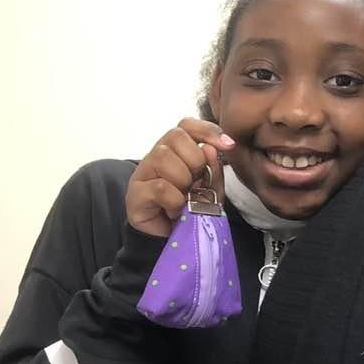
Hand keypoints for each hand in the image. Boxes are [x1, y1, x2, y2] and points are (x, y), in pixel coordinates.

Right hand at [126, 118, 234, 236]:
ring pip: (164, 157)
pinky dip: (175, 200)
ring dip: (184, 180)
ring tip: (185, 197)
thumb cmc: (191, 207)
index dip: (208, 131)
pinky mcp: (135, 193)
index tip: (228, 146)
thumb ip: (214, 168)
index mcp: (176, 149)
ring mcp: (143, 172)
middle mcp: (156, 155)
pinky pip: (160, 186)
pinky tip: (176, 210)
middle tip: (197, 182)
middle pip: (175, 136)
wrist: (173, 238)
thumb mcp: (211, 187)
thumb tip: (211, 149)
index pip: (187, 125)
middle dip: (195, 159)